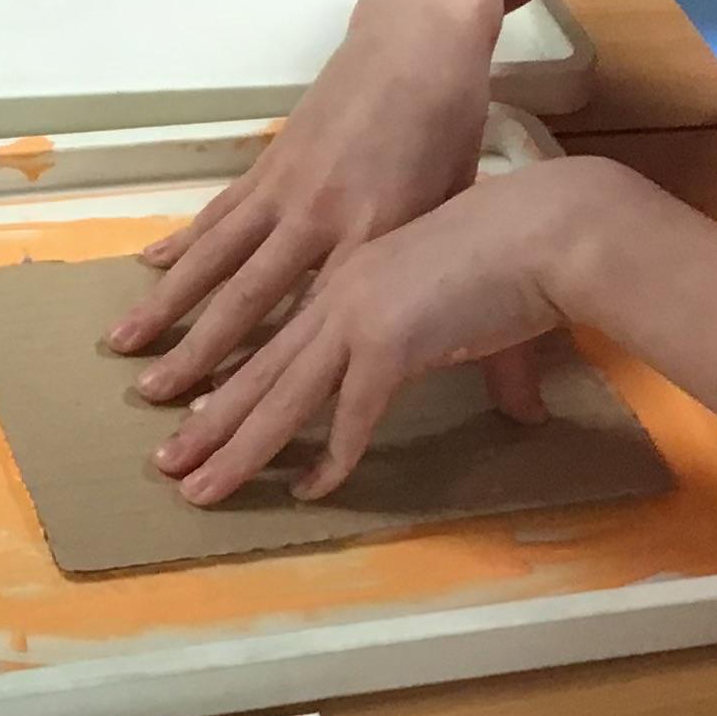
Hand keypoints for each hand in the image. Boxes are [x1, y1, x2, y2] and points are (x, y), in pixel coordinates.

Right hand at [105, 0, 502, 402]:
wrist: (421, 41)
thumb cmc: (452, 131)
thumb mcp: (451, 209)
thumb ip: (418, 270)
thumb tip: (414, 335)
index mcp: (373, 239)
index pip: (313, 326)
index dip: (273, 377)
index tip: (238, 424)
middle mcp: (319, 220)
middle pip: (246, 304)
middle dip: (197, 360)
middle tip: (153, 401)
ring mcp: (286, 189)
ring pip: (215, 260)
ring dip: (166, 307)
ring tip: (124, 348)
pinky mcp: (270, 161)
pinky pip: (217, 213)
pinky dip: (181, 244)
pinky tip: (148, 269)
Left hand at [150, 158, 656, 505]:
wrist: (549, 223)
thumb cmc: (515, 245)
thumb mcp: (453, 283)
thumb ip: (445, 337)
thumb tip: (461, 384)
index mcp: (345, 265)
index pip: (275, 332)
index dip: (231, 376)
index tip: (193, 409)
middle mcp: (337, 288)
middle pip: (258, 367)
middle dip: (208, 422)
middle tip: (167, 464)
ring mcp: (357, 313)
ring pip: (281, 394)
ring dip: (237, 447)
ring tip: (197, 486)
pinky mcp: (390, 342)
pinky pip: (351, 414)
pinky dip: (332, 457)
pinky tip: (310, 492)